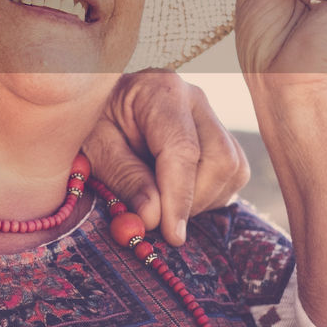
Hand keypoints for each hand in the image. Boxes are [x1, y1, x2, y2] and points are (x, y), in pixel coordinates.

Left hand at [82, 69, 249, 245]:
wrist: (101, 101)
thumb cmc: (93, 121)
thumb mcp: (96, 147)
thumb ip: (125, 178)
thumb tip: (154, 218)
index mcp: (160, 91)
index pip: (183, 149)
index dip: (179, 197)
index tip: (171, 235)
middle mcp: (195, 99)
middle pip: (219, 159)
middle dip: (193, 201)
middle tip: (160, 222)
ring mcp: (211, 115)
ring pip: (232, 169)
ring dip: (203, 201)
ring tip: (164, 204)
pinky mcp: (220, 134)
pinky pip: (233, 173)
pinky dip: (211, 195)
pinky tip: (179, 195)